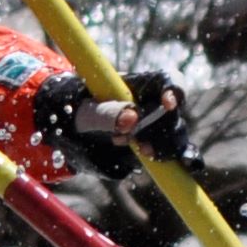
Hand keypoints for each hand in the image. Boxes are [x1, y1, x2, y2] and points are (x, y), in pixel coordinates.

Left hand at [50, 69, 193, 178]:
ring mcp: (152, 130)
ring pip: (174, 138)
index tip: (167, 103)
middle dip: (165, 130)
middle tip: (145, 145)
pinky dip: (178, 161)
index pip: (166, 81)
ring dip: (165, 148)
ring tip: (143, 152)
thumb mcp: (83, 112)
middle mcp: (151, 107)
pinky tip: (182, 165)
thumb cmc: (74, 112)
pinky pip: (169, 157)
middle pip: (173, 115)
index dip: (173, 89)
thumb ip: (105, 114)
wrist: (64, 135)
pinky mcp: (150, 151)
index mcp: (137, 86)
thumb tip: (131, 118)